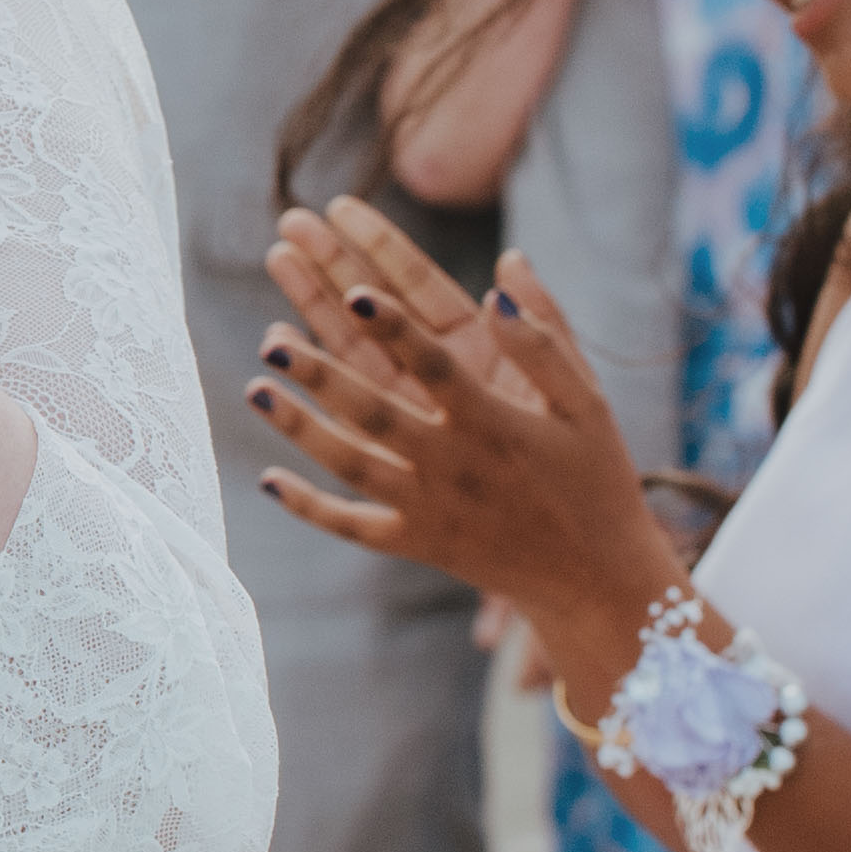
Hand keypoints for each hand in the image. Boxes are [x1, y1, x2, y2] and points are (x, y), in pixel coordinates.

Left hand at [246, 211, 667, 673]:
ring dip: (299, 426)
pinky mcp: (417, 545)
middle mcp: (453, 464)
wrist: (598, 582)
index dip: (396, 327)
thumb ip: (545, 338)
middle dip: (320, 373)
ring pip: (351, 464)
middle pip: (374, 410)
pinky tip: (266, 478)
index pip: (436, 363)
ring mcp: (429, 508)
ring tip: (253, 386)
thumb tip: (504, 269)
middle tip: (270, 338)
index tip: (356, 290)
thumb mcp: (588, 404)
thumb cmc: (596, 480)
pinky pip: (355, 527)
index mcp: (495, 422)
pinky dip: (310, 507)